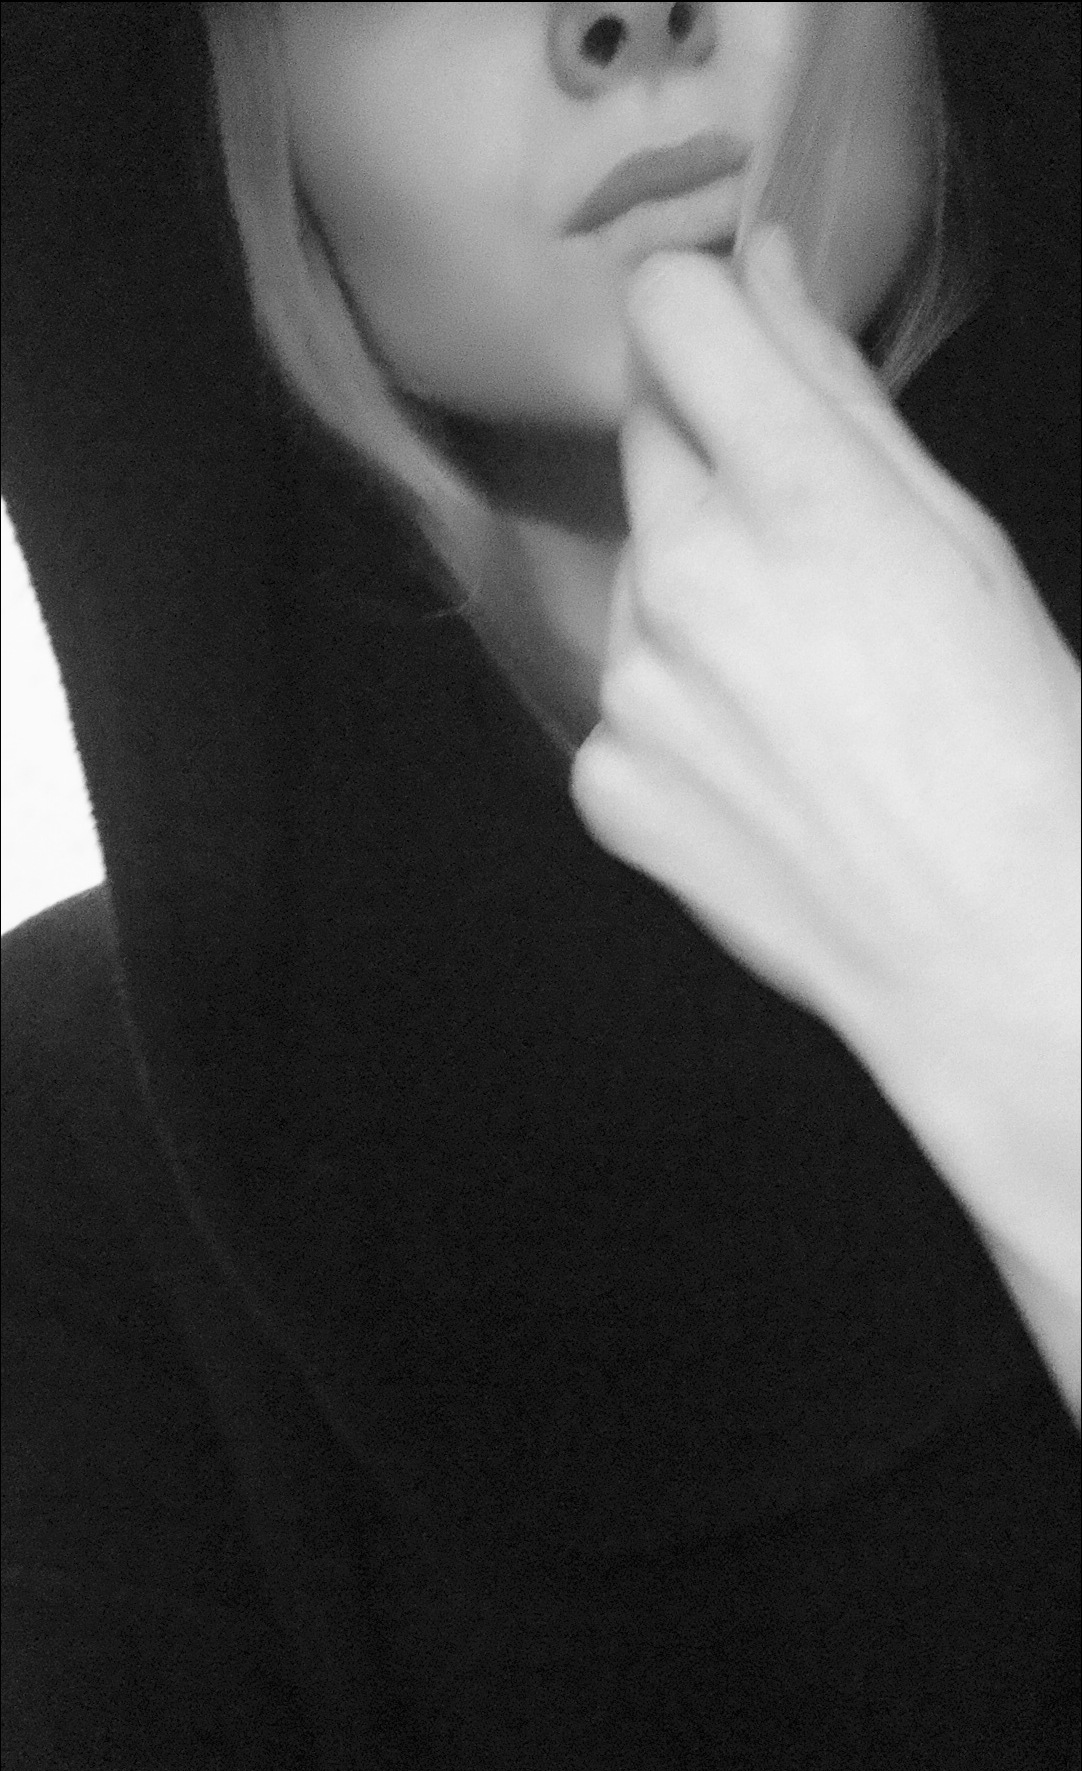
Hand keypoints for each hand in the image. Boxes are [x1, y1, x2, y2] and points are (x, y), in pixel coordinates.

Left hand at [571, 226, 1079, 1060]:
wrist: (988, 944)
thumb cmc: (1010, 738)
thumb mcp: (955, 538)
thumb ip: (834, 392)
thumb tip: (759, 273)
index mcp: (792, 493)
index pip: (670, 313)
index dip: (708, 321)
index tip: (741, 357)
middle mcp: (684, 577)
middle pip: (651, 445)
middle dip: (718, 473)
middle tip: (813, 571)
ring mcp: (630, 689)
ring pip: (636, 579)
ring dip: (696, 602)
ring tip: (802, 696)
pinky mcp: (605, 780)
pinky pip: (623, 701)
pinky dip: (677, 718)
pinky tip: (763, 770)